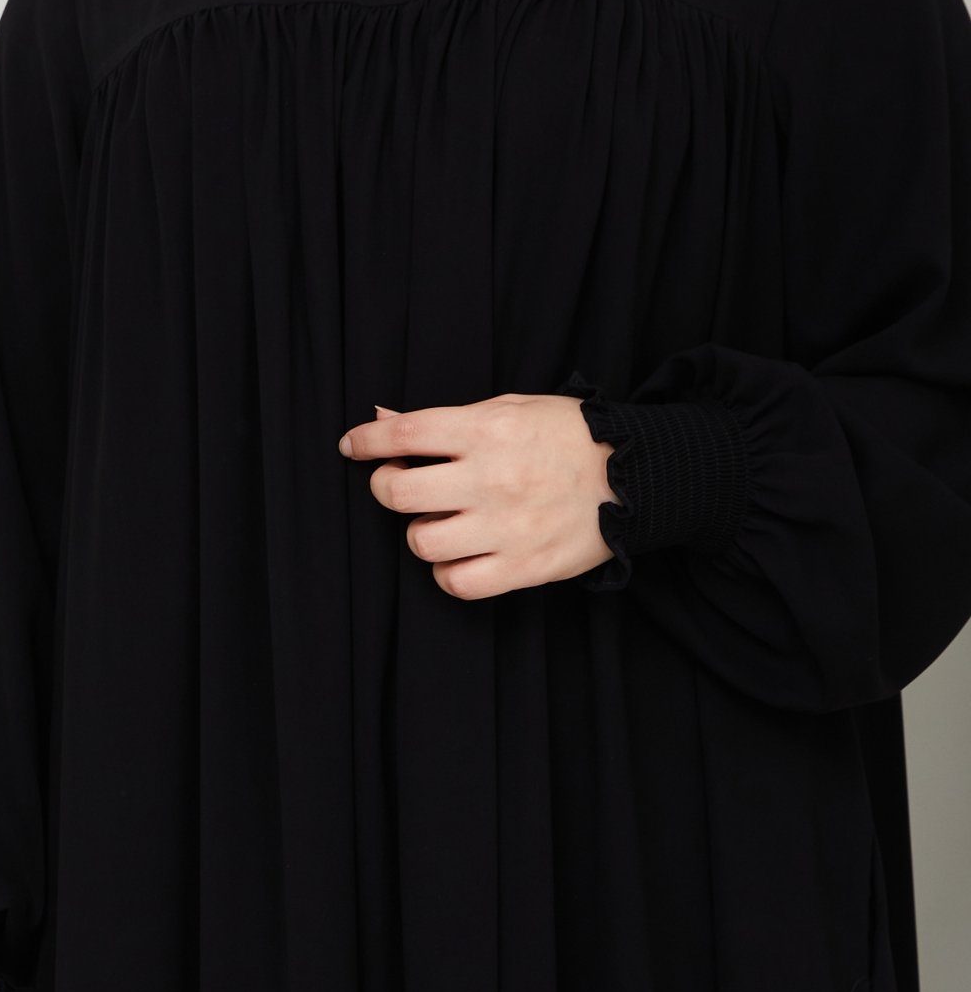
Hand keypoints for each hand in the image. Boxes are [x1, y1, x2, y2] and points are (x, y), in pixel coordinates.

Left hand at [338, 393, 621, 598]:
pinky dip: (448, 571)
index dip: (366, 441)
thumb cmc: (570, 436)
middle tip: (401, 483)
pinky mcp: (523, 567)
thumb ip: (446, 420)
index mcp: (487, 430)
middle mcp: (491, 479)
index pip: (404, 434)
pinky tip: (461, 553)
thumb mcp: (510, 409)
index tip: (353, 446)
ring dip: (421, 530)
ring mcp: (506, 527)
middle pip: (398, 492)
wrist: (637, 476)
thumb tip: (383, 419)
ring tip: (443, 520)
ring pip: (421, 541)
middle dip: (387, 485)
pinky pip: (456, 582)